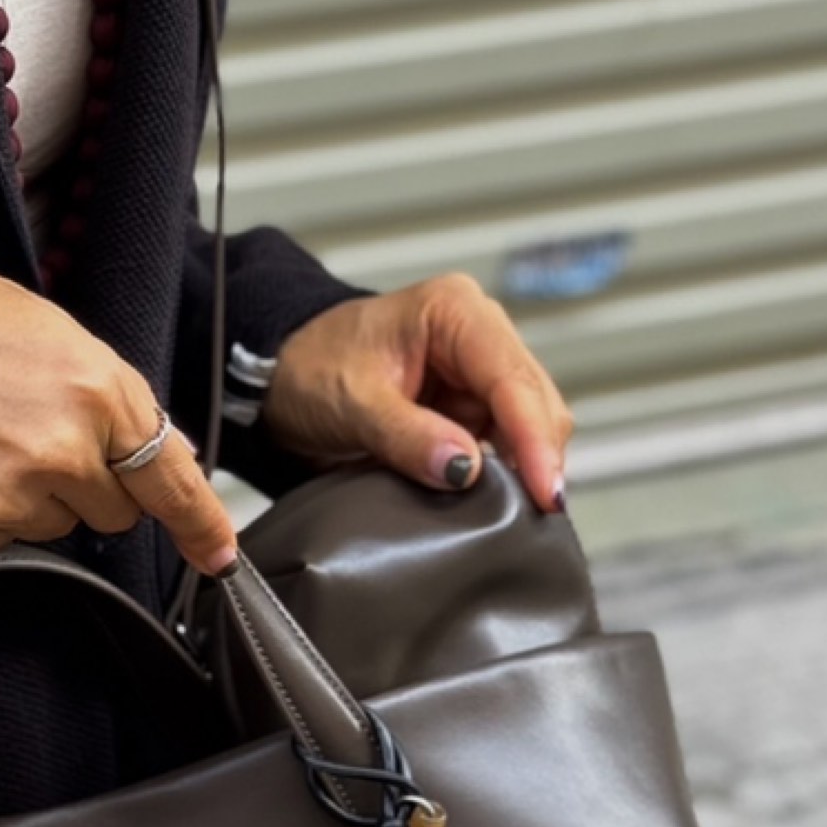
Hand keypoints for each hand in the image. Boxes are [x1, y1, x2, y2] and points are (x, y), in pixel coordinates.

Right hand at [0, 267, 238, 574]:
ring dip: (30, 497)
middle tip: (34, 433)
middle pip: (112, 513)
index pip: (171, 481)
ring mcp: (8, 498)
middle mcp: (61, 453)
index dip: (200, 525)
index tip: (217, 557)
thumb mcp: (61, 339)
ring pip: (51, 526)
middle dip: (88, 484)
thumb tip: (173, 453)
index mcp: (98, 395)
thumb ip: (120, 400)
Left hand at [265, 274, 574, 513]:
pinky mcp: (470, 404)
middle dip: (538, 456)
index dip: (534, 438)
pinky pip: (503, 441)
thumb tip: (466, 469)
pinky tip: (495, 501)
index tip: (545, 490)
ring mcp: (477, 370)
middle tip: (537, 515)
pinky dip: (503, 471)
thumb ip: (407, 436)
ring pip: (528, 424)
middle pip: (535, 400)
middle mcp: (478, 334)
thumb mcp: (351, 403)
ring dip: (522, 467)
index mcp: (454, 311)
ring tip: (516, 514)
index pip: (512, 379)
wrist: (281, 378)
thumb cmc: (308, 369)